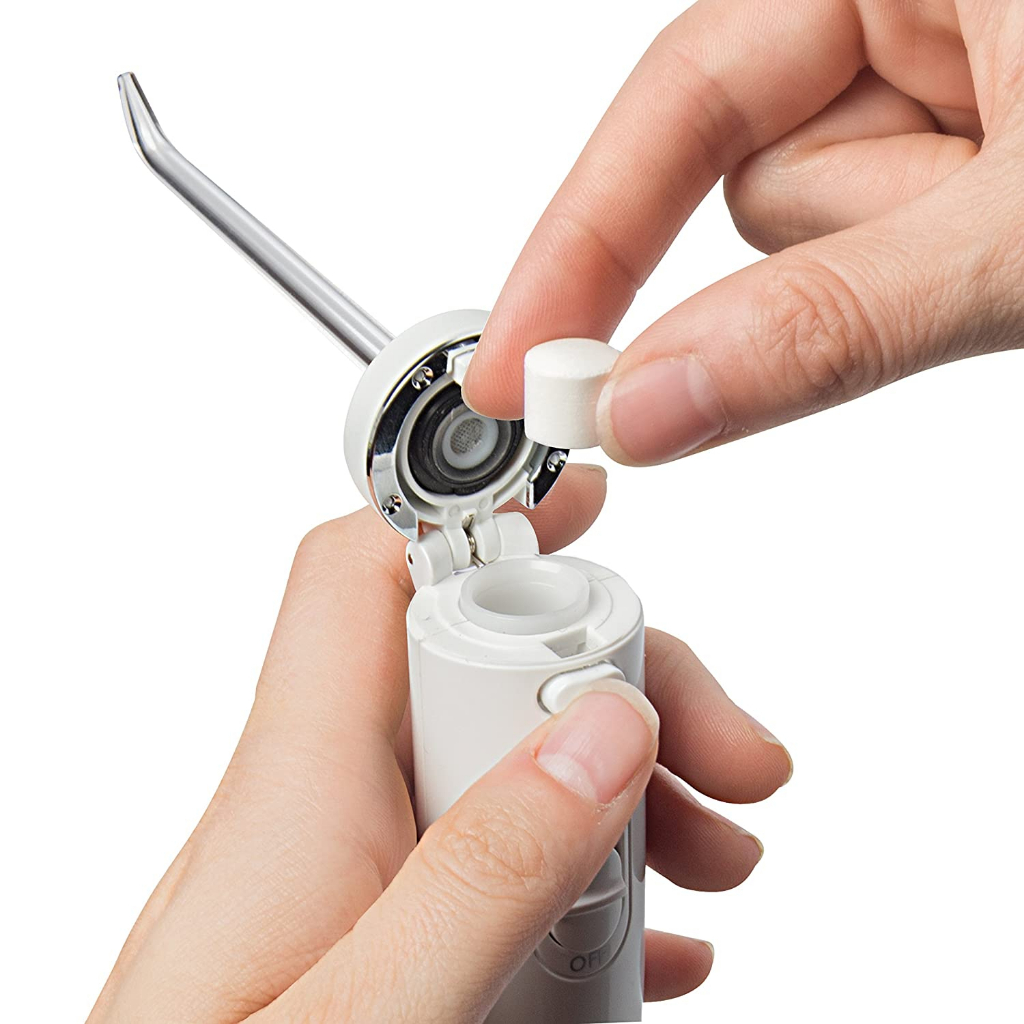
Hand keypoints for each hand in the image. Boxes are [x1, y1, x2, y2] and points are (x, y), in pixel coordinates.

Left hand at [88, 465, 790, 1023]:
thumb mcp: (370, 1019)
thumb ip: (482, 878)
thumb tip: (603, 730)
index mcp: (297, 790)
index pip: (369, 580)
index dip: (475, 519)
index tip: (594, 520)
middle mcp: (318, 807)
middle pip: (474, 669)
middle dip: (612, 690)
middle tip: (723, 765)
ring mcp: (349, 870)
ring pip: (499, 762)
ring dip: (617, 792)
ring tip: (711, 861)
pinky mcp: (370, 931)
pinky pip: (488, 854)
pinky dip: (580, 873)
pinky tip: (651, 933)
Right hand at [463, 0, 1023, 463]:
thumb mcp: (1021, 232)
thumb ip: (828, 322)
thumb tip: (647, 407)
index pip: (675, 101)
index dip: (582, 243)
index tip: (520, 370)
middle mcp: (900, 5)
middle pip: (756, 182)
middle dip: (819, 269)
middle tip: (932, 285)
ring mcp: (942, 79)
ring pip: (816, 236)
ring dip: (894, 277)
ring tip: (1017, 248)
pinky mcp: (967, 156)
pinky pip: (873, 259)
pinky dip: (926, 284)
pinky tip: (1014, 253)